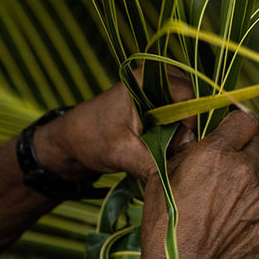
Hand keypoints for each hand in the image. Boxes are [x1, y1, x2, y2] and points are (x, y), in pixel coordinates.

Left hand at [32, 67, 197, 182]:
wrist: (69, 142)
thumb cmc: (90, 139)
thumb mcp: (122, 154)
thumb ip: (153, 164)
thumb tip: (182, 179)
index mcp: (145, 80)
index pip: (187, 96)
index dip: (189, 122)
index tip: (179, 145)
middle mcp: (154, 80)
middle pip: (189, 103)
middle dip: (184, 130)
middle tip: (171, 149)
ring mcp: (154, 92)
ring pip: (184, 114)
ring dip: (178, 134)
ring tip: (162, 151)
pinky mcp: (152, 107)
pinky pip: (174, 120)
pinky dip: (171, 137)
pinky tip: (158, 150)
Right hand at [138, 110, 258, 258]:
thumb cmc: (164, 227)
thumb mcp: (160, 180)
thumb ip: (183, 153)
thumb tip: (194, 140)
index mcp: (213, 153)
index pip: (244, 120)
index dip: (236, 128)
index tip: (231, 137)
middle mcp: (242, 169)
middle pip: (256, 146)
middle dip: (242, 156)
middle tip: (224, 177)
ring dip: (248, 184)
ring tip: (227, 208)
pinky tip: (240, 220)